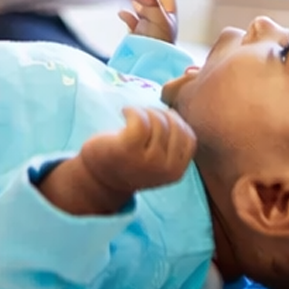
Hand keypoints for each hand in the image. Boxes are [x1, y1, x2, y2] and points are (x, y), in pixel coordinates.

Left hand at [77, 107, 197, 200]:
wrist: (99, 178)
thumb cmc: (131, 161)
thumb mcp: (159, 159)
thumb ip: (173, 143)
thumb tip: (177, 110)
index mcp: (176, 172)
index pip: (189, 137)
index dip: (177, 122)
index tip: (159, 120)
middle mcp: (166, 169)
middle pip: (175, 126)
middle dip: (160, 114)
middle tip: (144, 116)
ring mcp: (148, 161)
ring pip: (158, 121)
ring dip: (144, 112)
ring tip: (133, 116)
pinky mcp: (128, 150)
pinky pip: (140, 120)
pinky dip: (133, 110)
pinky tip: (125, 112)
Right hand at [118, 0, 178, 41]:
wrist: (149, 65)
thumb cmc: (158, 42)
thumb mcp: (157, 18)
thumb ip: (150, 0)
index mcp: (168, 15)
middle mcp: (160, 21)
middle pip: (152, 0)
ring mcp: (148, 29)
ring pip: (141, 10)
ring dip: (134, 1)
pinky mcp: (137, 37)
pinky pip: (132, 23)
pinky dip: (127, 16)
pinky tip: (121, 13)